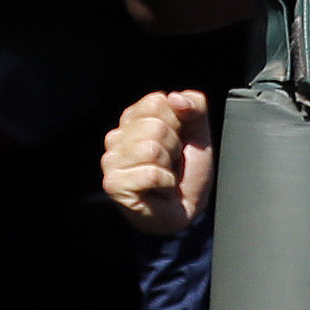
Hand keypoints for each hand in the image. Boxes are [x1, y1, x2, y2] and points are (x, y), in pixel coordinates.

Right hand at [102, 90, 213, 235]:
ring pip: (151, 149)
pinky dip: (165, 184)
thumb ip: (195, 106)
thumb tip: (175, 98)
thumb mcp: (199, 133)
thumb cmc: (187, 173)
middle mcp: (116, 138)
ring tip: (165, 176)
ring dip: (169, 167)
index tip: (176, 142)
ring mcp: (111, 161)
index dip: (177, 123)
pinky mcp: (114, 184)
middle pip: (155, 126)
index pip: (156, 102)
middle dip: (173, 147)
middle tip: (171, 164)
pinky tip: (161, 190)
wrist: (186, 211)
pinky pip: (150, 173)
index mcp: (133, 120)